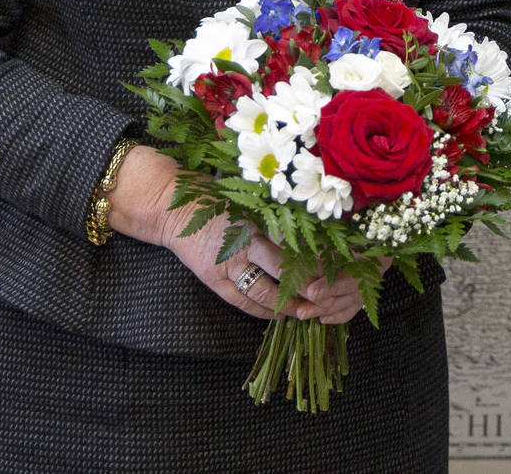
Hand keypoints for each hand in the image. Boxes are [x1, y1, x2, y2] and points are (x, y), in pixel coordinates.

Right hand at [107, 146, 368, 323]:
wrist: (172, 208)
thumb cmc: (216, 196)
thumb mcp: (250, 197)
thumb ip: (278, 209)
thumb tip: (317, 219)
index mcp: (253, 217)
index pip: (291, 239)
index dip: (314, 254)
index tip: (338, 262)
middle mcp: (242, 242)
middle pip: (282, 268)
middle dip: (307, 282)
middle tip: (330, 293)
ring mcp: (227, 265)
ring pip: (264, 291)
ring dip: (288, 304)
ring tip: (310, 311)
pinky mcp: (215, 281)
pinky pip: (243, 302)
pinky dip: (263, 311)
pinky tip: (281, 315)